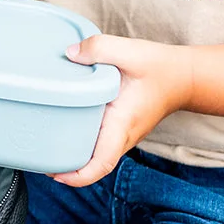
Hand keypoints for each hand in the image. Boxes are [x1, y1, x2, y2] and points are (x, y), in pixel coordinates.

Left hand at [51, 35, 192, 187]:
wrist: (185, 77)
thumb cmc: (160, 67)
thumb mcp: (130, 51)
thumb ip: (99, 48)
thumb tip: (70, 54)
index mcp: (122, 124)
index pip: (102, 162)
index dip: (78, 175)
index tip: (56, 175)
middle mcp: (122, 136)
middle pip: (93, 166)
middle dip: (67, 170)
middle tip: (38, 161)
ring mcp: (123, 136)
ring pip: (96, 157)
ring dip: (74, 159)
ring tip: (46, 149)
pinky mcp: (121, 130)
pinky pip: (100, 145)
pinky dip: (83, 146)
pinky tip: (64, 133)